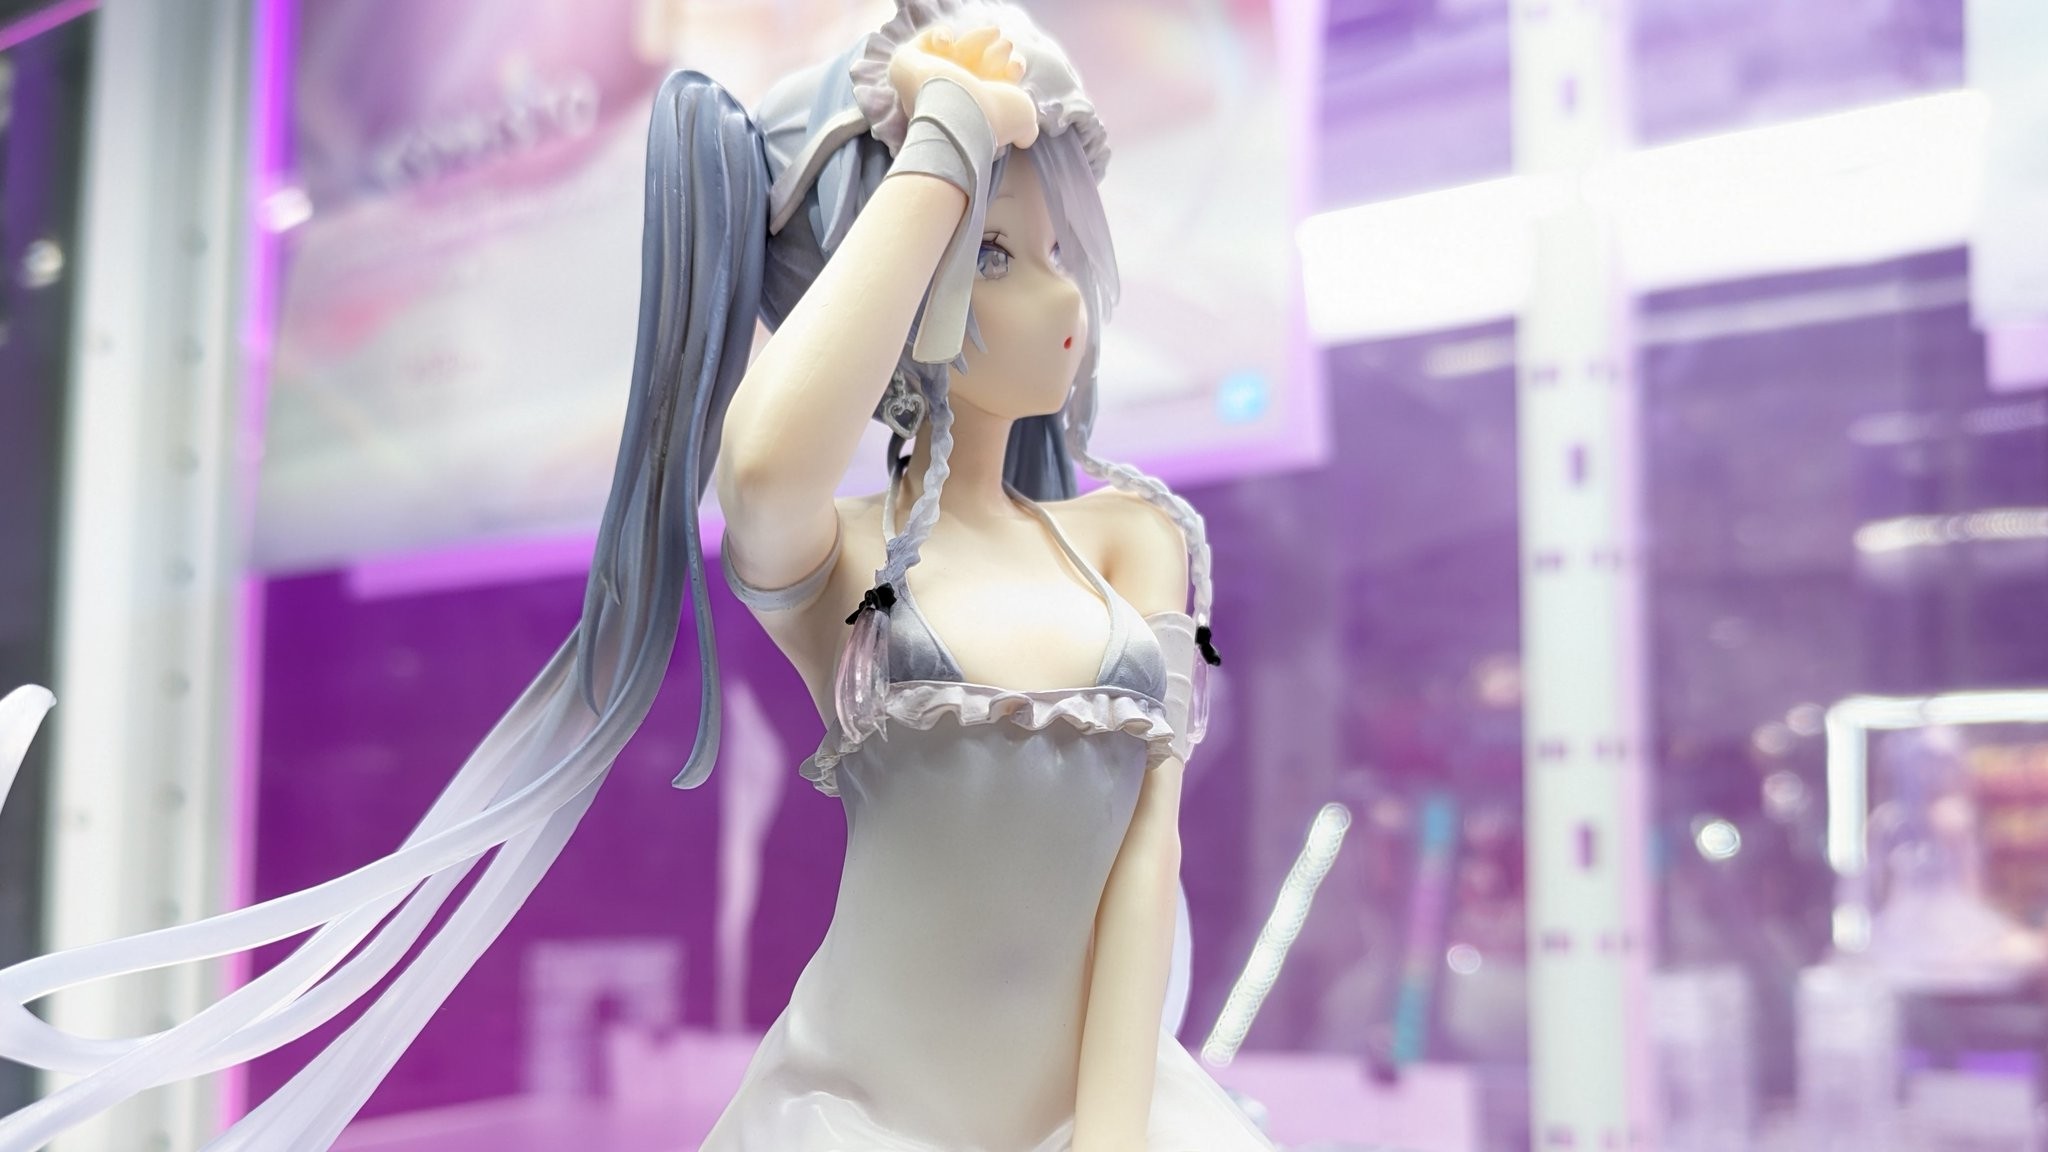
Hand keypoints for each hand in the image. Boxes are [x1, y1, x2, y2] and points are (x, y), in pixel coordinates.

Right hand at [888, 24, 1039, 150]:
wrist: (952, 113)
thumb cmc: (988, 116)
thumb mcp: (1020, 121)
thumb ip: (1026, 127)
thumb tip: (1026, 138)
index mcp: (970, 115)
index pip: (988, 88)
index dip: (1008, 71)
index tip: (1016, 66)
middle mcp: (947, 101)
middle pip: (973, 68)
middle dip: (995, 54)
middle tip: (1005, 45)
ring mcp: (926, 85)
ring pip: (954, 54)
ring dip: (976, 41)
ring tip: (993, 33)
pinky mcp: (907, 67)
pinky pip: (923, 45)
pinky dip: (939, 36)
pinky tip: (948, 44)